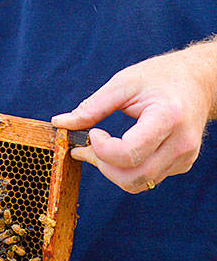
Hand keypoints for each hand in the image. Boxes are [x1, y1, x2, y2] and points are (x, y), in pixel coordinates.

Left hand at [51, 42, 216, 192]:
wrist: (198, 81)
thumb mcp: (123, 83)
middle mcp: (181, 143)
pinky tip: (117, 150)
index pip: (129, 154)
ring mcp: (185, 157)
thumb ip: (92, 106)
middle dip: (102, 166)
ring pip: (139, 183)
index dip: (102, 149)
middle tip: (85, 146)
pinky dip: (126, 169)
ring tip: (96, 148)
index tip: (92, 132)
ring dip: (111, 171)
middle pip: (133, 177)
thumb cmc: (159, 77)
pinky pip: (148, 178)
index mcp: (168, 118)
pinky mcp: (182, 164)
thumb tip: (61, 123)